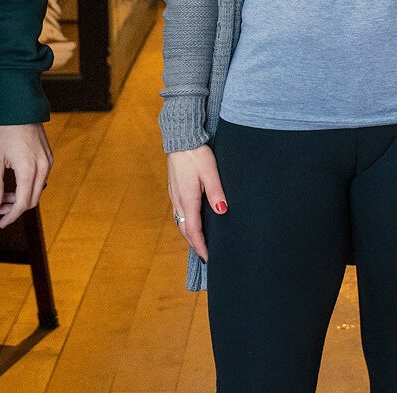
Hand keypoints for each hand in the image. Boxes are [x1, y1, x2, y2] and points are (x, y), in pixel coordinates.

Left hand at [0, 123, 51, 228]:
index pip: (23, 203)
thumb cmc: (5, 132)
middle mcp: (43, 168)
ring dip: (22, 197)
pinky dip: (28, 186)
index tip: (1, 223)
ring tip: (4, 195)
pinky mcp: (48, 157)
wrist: (20, 110)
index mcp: (28, 170)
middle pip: (32, 200)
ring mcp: (48, 162)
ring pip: (37, 190)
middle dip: (15, 208)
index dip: (12, 216)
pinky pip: (40, 179)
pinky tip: (15, 183)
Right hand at [166, 145, 225, 260]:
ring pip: (181, 222)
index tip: (208, 257)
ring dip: (189, 234)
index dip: (200, 246)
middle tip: (205, 254)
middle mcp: (178, 200)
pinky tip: (193, 222)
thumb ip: (216, 192)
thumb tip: (222, 211)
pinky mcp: (174, 190)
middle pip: (185, 230)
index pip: (193, 230)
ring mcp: (174, 195)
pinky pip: (179, 213)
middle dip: (194, 244)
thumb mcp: (210, 172)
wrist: (181, 139)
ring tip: (200, 242)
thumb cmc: (196, 154)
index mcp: (187, 199)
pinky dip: (186, 223)